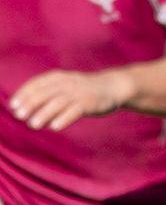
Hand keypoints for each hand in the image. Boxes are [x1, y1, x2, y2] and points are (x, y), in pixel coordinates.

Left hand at [9, 69, 135, 130]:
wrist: (113, 87)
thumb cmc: (84, 89)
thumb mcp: (64, 84)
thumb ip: (47, 92)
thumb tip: (25, 106)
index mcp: (57, 77)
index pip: (35, 84)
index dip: (23, 95)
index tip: (14, 106)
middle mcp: (66, 83)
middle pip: (44, 93)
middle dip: (30, 105)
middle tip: (20, 116)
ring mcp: (78, 93)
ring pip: (57, 103)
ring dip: (43, 114)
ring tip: (33, 125)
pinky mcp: (89, 103)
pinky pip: (75, 111)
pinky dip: (64, 118)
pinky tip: (55, 127)